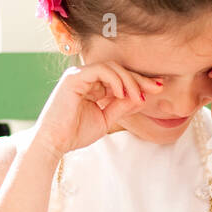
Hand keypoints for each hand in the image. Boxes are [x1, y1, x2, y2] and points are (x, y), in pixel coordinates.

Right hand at [32, 63, 162, 154]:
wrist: (53, 143)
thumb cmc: (74, 133)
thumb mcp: (105, 119)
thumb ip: (121, 106)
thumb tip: (141, 97)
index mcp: (92, 86)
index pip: (119, 78)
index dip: (138, 82)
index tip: (157, 88)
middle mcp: (85, 77)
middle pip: (118, 70)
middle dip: (139, 78)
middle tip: (156, 87)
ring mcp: (78, 75)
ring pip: (112, 68)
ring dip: (129, 81)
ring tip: (138, 96)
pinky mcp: (74, 77)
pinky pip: (101, 70)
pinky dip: (115, 80)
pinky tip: (122, 93)